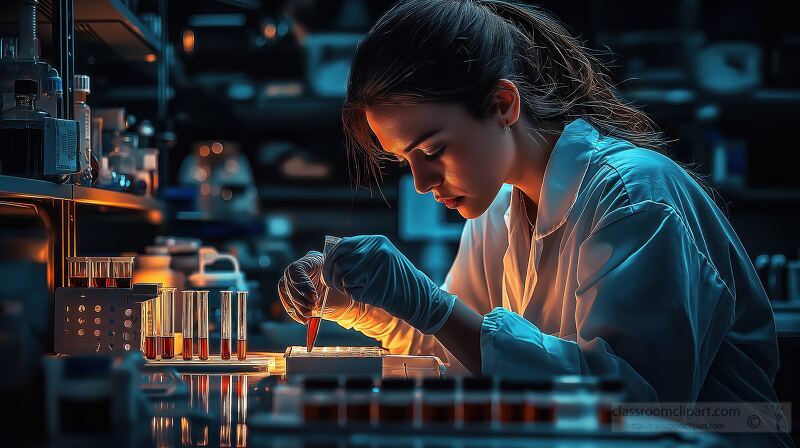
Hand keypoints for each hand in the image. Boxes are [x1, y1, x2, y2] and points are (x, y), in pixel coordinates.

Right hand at [278, 251, 353, 324]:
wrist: (347, 302)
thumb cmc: (345, 292)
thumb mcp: (338, 287)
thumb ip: (326, 287)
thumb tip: (311, 296)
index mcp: (314, 260)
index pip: (296, 269)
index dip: (301, 285)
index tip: (314, 297)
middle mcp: (302, 268)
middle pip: (288, 281)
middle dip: (299, 298)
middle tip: (312, 307)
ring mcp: (296, 279)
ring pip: (285, 291)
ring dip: (297, 306)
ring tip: (310, 313)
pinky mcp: (293, 292)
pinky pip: (287, 301)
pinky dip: (294, 312)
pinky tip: (303, 319)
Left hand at [322, 235, 455, 333]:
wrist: (417, 297)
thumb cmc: (396, 279)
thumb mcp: (382, 257)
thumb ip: (361, 253)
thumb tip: (333, 256)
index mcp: (376, 242)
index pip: (343, 245)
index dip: (331, 259)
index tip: (328, 270)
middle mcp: (376, 252)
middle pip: (340, 263)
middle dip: (332, 276)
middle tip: (334, 285)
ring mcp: (376, 269)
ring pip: (344, 278)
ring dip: (346, 287)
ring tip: (359, 289)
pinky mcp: (375, 287)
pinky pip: (353, 292)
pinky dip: (356, 296)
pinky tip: (369, 295)